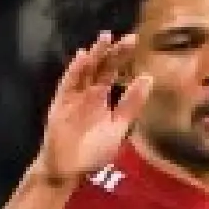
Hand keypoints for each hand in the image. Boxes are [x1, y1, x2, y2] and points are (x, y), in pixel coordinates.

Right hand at [33, 32, 150, 184]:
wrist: (69, 170)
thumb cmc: (93, 151)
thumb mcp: (119, 127)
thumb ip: (131, 104)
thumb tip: (148, 78)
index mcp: (102, 97)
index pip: (112, 71)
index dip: (122, 56)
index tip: (135, 40)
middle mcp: (87, 93)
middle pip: (101, 67)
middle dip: (113, 52)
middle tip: (129, 38)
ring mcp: (73, 97)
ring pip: (85, 71)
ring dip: (95, 55)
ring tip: (106, 38)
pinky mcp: (60, 105)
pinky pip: (67, 84)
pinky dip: (75, 71)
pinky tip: (83, 56)